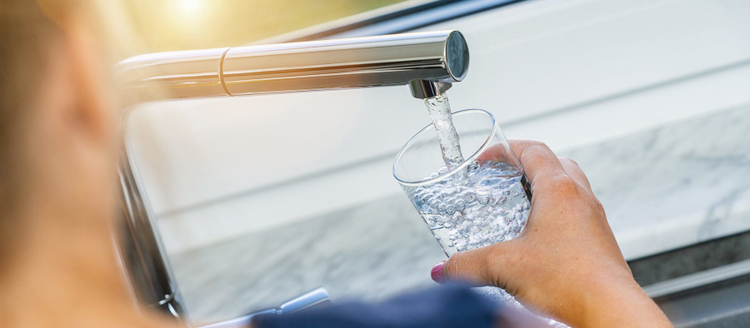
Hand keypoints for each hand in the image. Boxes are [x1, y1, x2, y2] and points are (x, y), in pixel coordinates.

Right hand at [431, 140, 671, 327]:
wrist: (608, 310)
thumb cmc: (570, 281)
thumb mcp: (504, 267)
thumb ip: (467, 265)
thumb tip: (444, 269)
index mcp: (558, 190)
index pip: (533, 150)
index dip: (506, 148)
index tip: (487, 158)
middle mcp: (580, 198)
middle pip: (555, 163)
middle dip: (527, 165)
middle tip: (505, 177)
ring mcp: (594, 219)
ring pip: (570, 188)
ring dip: (544, 190)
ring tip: (519, 208)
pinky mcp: (599, 242)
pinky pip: (577, 214)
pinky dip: (557, 216)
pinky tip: (539, 241)